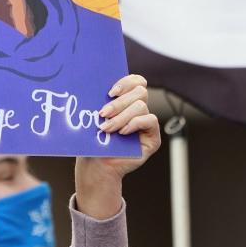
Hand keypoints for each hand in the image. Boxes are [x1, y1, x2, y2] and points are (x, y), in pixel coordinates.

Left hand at [74, 74, 160, 219]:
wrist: (95, 165)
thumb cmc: (93, 139)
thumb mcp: (95, 117)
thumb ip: (102, 101)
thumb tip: (97, 83)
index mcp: (127, 100)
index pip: (136, 81)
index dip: (126, 82)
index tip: (110, 92)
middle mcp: (139, 109)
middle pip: (139, 91)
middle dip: (119, 102)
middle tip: (102, 113)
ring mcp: (147, 123)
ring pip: (141, 106)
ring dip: (121, 117)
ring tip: (106, 128)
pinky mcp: (152, 138)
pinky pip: (150, 121)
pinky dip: (135, 123)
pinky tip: (123, 132)